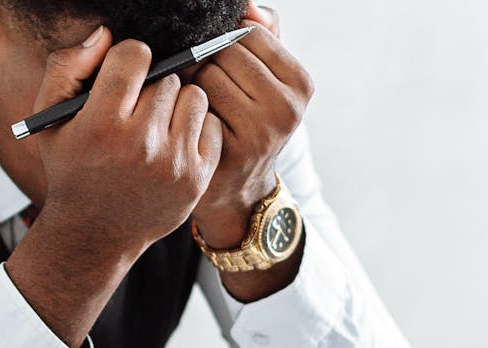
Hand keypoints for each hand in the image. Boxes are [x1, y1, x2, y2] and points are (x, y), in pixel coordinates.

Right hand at [33, 27, 223, 255]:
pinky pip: (212, 125)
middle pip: (167, 76)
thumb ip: (67, 67)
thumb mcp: (49, 120)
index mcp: (101, 124)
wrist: (93, 234)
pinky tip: (173, 143)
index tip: (122, 79)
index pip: (135, 55)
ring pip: (194, 96)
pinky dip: (196, 129)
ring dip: (178, 104)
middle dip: (152, 87)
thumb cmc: (71, 170)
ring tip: (157, 124)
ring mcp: (173, 163)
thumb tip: (106, 35)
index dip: (127, 61)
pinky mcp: (196, 178)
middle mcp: (140, 143)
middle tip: (136, 111)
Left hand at [191, 7, 313, 248]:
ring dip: (193, 84)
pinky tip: (191, 123)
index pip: (250, 33)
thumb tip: (247, 5)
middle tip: (204, 84)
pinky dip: (186, 109)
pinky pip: (193, 107)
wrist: (237, 188)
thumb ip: (263, 34)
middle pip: (226, 52)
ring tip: (199, 104)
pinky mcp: (230, 152)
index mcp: (301, 84)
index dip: (224, 41)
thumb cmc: (246, 122)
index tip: (220, 62)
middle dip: (207, 61)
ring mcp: (260, 133)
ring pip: (207, 76)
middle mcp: (287, 109)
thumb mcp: (266, 79)